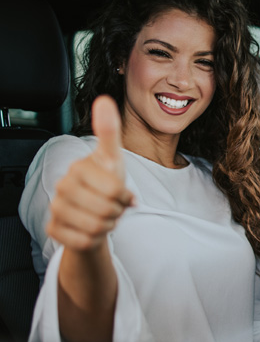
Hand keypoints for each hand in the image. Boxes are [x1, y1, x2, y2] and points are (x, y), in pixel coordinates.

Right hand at [47, 95, 134, 250]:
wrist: (93, 209)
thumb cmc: (106, 180)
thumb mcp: (113, 157)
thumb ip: (110, 130)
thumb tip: (104, 100)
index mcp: (78, 168)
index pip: (114, 190)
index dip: (124, 196)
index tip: (123, 193)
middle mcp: (62, 186)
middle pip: (105, 211)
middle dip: (117, 212)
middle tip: (114, 207)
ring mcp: (55, 208)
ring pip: (95, 227)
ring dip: (108, 225)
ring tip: (105, 216)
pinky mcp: (53, 229)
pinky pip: (83, 241)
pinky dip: (95, 238)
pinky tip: (92, 228)